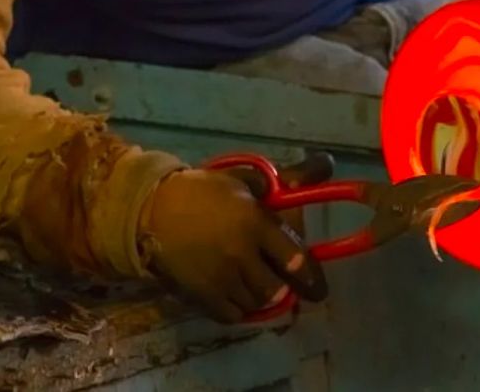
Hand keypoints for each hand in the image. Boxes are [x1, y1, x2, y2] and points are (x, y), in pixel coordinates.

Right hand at [142, 167, 326, 322]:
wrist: (152, 210)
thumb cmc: (204, 191)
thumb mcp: (247, 180)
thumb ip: (288, 180)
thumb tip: (327, 164)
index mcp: (255, 223)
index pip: (295, 259)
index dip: (310, 276)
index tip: (316, 286)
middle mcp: (241, 255)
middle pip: (276, 289)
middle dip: (283, 287)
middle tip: (279, 280)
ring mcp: (220, 278)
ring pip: (256, 303)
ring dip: (261, 296)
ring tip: (254, 282)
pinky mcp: (201, 295)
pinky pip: (232, 315)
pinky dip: (239, 308)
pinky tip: (235, 293)